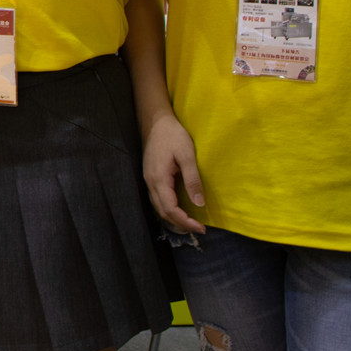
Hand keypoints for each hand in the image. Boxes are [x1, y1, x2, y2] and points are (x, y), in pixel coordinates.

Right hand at [141, 111, 205, 234]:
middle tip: (199, 228)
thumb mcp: (187, 155)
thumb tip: (199, 204)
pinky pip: (157, 200)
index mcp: (159, 179)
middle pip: (163, 212)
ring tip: (190, 223)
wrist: (156, 122)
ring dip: (173, 218)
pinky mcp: (150, 177)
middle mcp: (151, 183)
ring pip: (158, 208)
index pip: (171, 209)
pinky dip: (168, 209)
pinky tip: (179, 209)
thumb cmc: (173, 136)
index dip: (186, 222)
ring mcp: (148, 180)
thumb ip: (193, 179)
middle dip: (180, 224)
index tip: (201, 227)